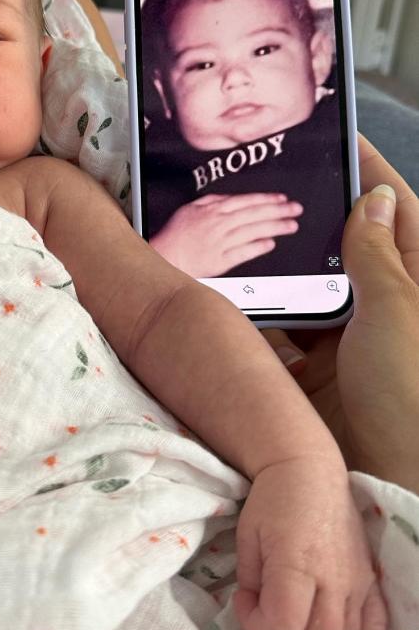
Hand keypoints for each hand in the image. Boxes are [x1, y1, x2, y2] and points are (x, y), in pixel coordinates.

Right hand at [150, 192, 302, 275]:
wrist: (164, 256)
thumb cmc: (175, 234)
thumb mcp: (190, 208)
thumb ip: (212, 201)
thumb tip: (232, 198)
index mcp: (212, 210)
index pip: (246, 201)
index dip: (266, 199)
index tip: (282, 199)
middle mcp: (219, 224)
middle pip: (254, 214)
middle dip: (278, 211)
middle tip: (296, 209)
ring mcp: (220, 242)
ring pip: (253, 231)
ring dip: (275, 227)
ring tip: (291, 225)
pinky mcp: (220, 261)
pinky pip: (243, 252)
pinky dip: (258, 247)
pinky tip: (271, 243)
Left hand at [234, 454, 386, 629]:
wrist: (308, 471)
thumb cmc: (271, 500)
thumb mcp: (247, 536)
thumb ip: (253, 581)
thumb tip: (256, 615)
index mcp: (298, 562)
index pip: (283, 620)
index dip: (255, 624)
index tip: (240, 605)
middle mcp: (334, 577)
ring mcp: (356, 583)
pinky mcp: (368, 583)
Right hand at [263, 134, 418, 492]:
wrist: (396, 494)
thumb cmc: (415, 399)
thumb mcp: (399, 316)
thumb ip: (378, 257)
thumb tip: (373, 198)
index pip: (398, 213)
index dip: (368, 172)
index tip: (333, 136)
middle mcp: (388, 309)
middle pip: (346, 246)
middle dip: (310, 216)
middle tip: (266, 179)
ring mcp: (351, 343)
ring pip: (308, 287)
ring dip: (279, 265)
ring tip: (238, 227)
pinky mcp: (316, 375)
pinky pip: (283, 331)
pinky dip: (259, 313)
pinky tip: (228, 289)